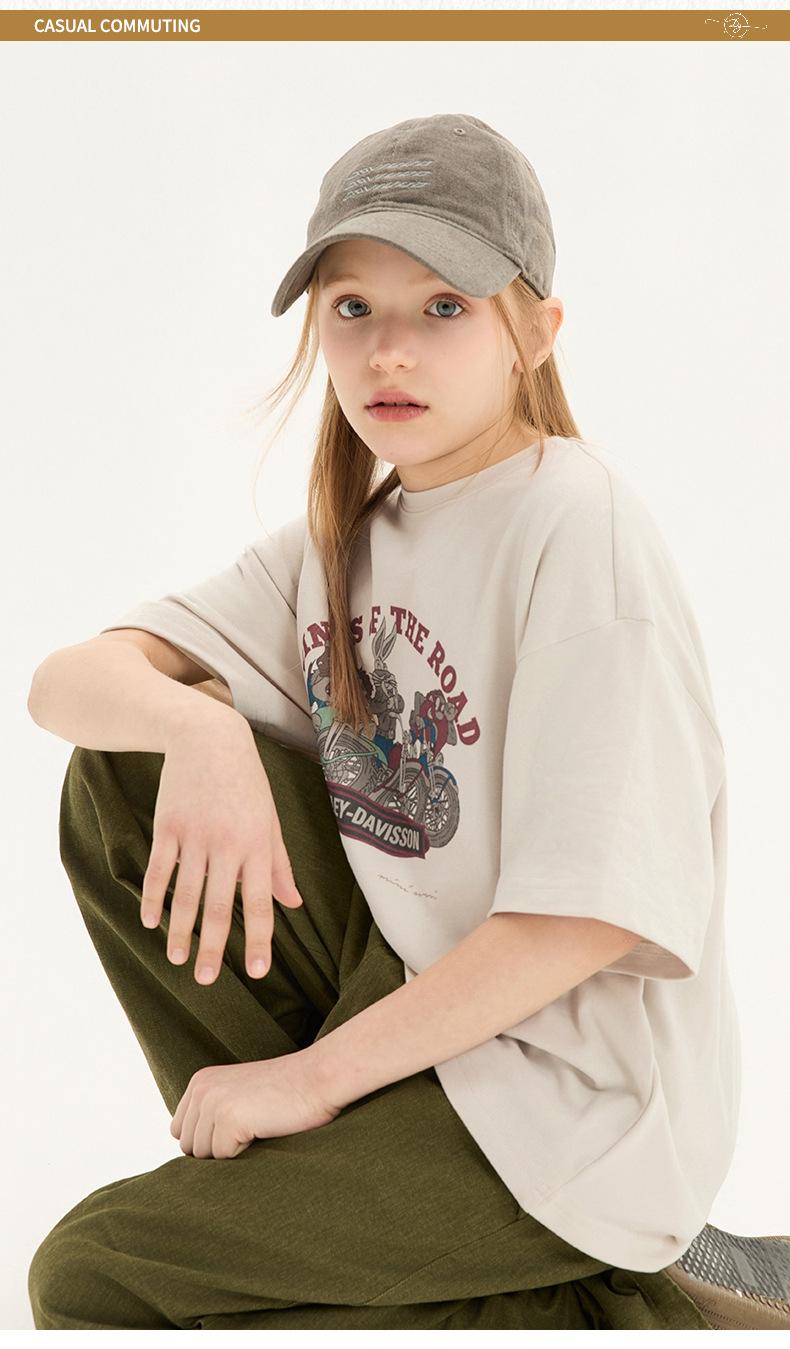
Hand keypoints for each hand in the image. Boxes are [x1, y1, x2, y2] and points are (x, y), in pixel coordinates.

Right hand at [140, 712, 302, 984]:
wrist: (209, 738)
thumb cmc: (247, 783)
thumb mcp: (271, 819)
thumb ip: (279, 864)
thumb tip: (293, 904)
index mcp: (258, 845)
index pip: (261, 903)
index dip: (259, 940)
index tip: (256, 972)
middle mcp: (228, 844)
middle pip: (218, 906)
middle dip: (212, 948)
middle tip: (205, 981)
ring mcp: (195, 835)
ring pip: (185, 894)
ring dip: (180, 931)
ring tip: (177, 959)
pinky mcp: (168, 826)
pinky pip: (159, 870)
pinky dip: (153, 898)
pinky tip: (150, 922)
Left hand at [170, 1052, 340, 1158]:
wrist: (318, 1078)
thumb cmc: (285, 1093)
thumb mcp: (238, 1093)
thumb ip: (212, 1113)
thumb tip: (192, 1153)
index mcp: (200, 1081)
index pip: (180, 1131)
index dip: (207, 1139)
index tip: (237, 1128)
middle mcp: (201, 1088)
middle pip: (189, 1146)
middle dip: (217, 1148)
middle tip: (251, 1129)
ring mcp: (213, 1103)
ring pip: (204, 1156)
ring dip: (231, 1151)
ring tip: (257, 1128)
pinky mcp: (230, 1118)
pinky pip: (224, 1158)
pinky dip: (245, 1153)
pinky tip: (264, 1130)